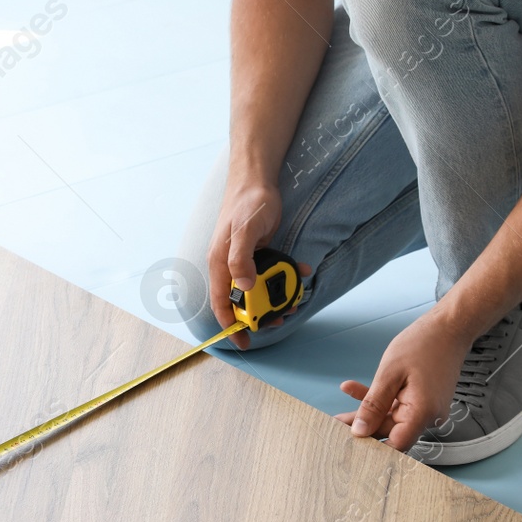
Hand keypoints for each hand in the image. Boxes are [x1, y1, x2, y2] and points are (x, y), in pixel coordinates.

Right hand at [207, 182, 281, 350]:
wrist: (257, 179)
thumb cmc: (246, 201)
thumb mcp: (245, 230)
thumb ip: (241, 258)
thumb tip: (245, 287)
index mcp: (220, 263)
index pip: (221, 303)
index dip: (230, 326)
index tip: (243, 343)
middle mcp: (230, 265)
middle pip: (241, 300)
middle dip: (259, 314)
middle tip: (280, 319)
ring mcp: (244, 260)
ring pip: (257, 289)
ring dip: (275, 298)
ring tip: (292, 303)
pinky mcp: (258, 253)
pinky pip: (271, 271)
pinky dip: (286, 275)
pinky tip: (301, 273)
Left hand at [334, 312, 473, 452]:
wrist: (449, 327)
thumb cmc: (425, 344)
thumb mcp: (390, 374)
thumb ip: (374, 405)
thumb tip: (360, 431)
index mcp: (422, 413)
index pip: (396, 445)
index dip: (372, 449)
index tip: (348, 447)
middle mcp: (427, 416)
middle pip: (389, 432)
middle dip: (361, 430)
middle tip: (334, 428)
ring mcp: (424, 409)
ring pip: (389, 419)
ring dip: (365, 414)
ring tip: (337, 415)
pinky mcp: (421, 401)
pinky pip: (395, 406)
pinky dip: (377, 399)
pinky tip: (351, 389)